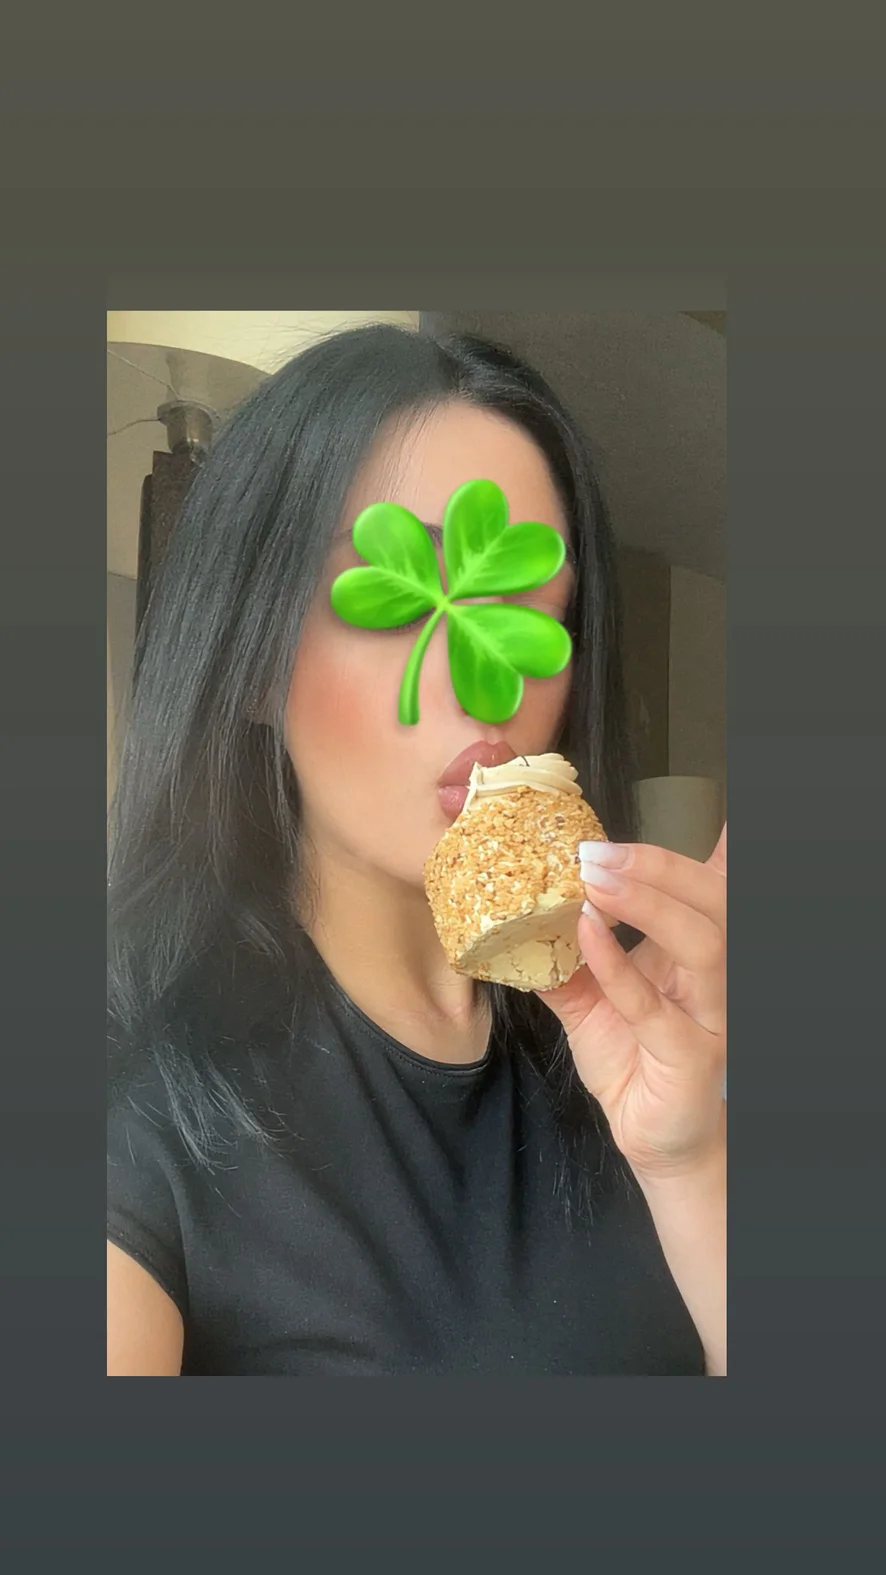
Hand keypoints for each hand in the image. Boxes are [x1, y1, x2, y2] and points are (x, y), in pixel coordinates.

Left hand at [536, 825, 726, 1182]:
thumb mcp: (591, 997)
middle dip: (660, 867)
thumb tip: (520, 912)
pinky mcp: (692, 1057)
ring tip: (596, 881)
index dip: (727, 845)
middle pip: (715, 902)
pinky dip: (619, 966)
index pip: (718, 886)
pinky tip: (588, 937)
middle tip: (599, 851)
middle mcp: (719, 975)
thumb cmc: (634, 1059)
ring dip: (649, 904)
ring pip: (704, 945)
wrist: (653, 1138)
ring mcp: (713, 1016)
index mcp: (702, 949)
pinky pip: (657, 1007)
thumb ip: (566, 955)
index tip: (722, 808)